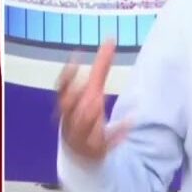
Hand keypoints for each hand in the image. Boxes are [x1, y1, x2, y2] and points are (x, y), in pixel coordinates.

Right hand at [56, 39, 128, 166]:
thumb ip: (101, 68)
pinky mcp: (95, 148)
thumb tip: (111, 40)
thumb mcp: (93, 91)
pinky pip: (105, 142)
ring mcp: (81, 135)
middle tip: (85, 85)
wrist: (80, 151)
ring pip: (81, 127)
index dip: (67, 74)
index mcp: (68, 104)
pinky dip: (116, 133)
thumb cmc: (84, 113)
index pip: (62, 88)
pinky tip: (130, 121)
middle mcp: (71, 120)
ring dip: (89, 116)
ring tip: (97, 103)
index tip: (76, 58)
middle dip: (74, 98)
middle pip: (68, 109)